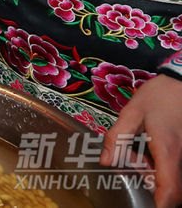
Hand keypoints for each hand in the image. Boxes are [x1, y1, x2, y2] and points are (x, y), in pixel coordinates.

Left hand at [101, 75, 181, 207]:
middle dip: (150, 187)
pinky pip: (174, 167)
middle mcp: (180, 158)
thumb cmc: (158, 97)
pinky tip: (146, 146)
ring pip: (173, 178)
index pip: (170, 191)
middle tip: (131, 164)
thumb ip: (116, 137)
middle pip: (171, 189)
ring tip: (138, 149)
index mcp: (167, 151)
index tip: (144, 206)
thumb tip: (105, 162)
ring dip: (154, 174)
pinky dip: (159, 164)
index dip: (160, 205)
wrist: (181, 83)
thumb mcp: (131, 113)